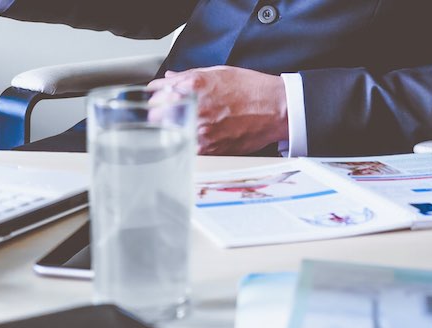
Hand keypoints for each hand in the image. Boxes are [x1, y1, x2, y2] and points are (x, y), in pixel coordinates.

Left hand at [147, 66, 287, 154]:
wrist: (276, 109)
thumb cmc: (252, 89)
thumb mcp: (219, 73)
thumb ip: (188, 76)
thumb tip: (169, 79)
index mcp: (194, 87)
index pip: (157, 94)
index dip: (155, 97)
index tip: (156, 99)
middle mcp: (195, 110)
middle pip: (156, 117)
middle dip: (158, 115)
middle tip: (164, 115)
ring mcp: (202, 132)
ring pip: (170, 136)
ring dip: (172, 131)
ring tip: (185, 126)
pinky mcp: (210, 149)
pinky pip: (187, 148)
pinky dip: (188, 144)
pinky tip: (197, 137)